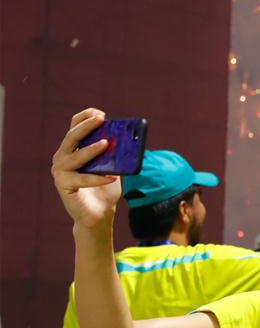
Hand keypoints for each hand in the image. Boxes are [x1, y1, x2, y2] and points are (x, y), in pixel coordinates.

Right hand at [50, 108, 121, 229]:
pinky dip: (98, 178)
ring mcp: (61, 172)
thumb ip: (116, 154)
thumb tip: (130, 140)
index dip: (85, 117)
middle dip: (86, 126)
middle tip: (101, 119)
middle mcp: (62, 157)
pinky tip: (112, 177)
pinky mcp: (64, 186)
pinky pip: (82, 180)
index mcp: (73, 149)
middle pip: (72, 137)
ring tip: (106, 144)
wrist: (99, 214)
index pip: (74, 127)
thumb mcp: (113, 166)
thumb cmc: (105, 188)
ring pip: (75, 157)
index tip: (100, 113)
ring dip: (91, 149)